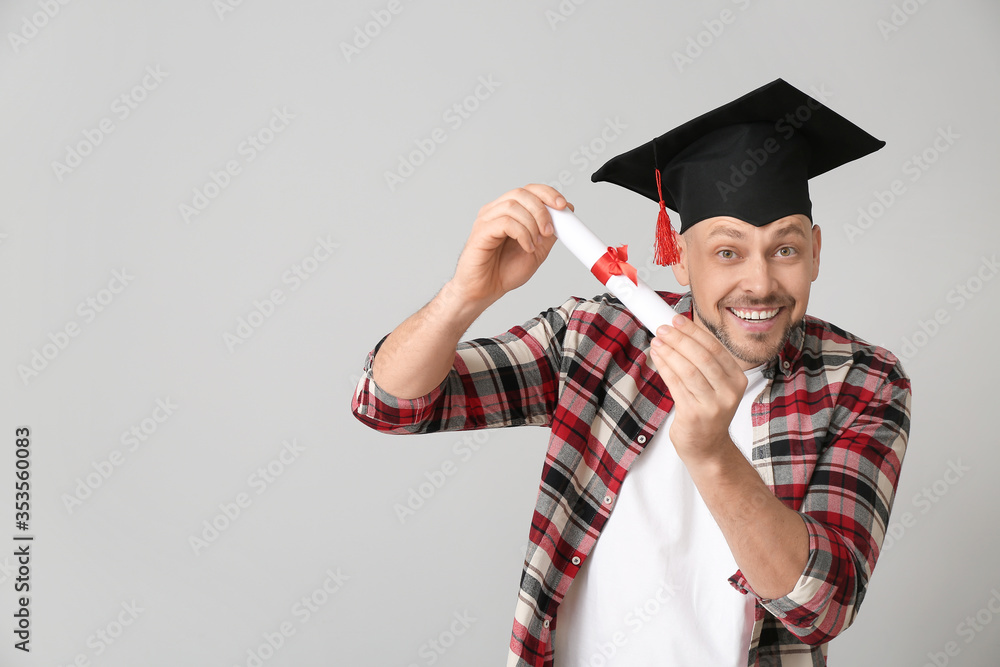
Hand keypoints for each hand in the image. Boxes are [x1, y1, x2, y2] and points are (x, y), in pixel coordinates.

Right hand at [449, 184, 572, 305]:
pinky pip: (504, 222)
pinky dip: (521, 234)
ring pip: (513, 206)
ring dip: (531, 224)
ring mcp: (486, 220)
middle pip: (521, 193)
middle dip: (541, 210)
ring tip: (535, 244)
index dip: (548, 194)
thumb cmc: (504, 271)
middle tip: (549, 230)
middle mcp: (496, 211)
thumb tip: (565, 213)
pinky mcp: (481, 232)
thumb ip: (549, 232)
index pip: (529, 190)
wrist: (485, 291)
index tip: (563, 206)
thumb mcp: (537, 251)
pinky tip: (526, 247)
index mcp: (509, 212)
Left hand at [649, 314, 747, 462]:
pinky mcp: (694, 415)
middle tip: (663, 329)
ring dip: (669, 352)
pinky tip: (657, 358)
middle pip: (702, 357)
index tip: (677, 320)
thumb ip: (703, 362)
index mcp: (736, 379)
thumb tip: (679, 332)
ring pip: (688, 370)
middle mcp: (728, 392)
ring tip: (657, 342)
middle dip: (679, 339)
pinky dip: (664, 368)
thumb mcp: (715, 386)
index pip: (715, 348)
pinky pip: (675, 385)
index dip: (694, 331)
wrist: (707, 447)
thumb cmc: (708, 411)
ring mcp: (712, 405)